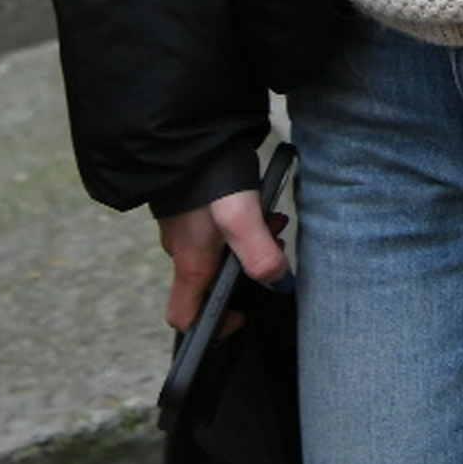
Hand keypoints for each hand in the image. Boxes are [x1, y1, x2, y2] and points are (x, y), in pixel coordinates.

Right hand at [157, 186, 288, 332]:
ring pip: (220, 254)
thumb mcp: (239, 218)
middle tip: (275, 248)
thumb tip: (279, 284)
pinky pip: (220, 231)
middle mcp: (184, 252)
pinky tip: (262, 204)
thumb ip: (260, 255)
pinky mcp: (194, 210)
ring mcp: (187, 230)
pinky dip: (244, 226)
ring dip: (252, 244)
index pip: (184, 317)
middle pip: (211, 284)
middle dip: (248, 273)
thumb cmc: (208, 178)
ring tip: (274, 220)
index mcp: (190, 263)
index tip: (241, 314)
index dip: (211, 328)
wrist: (185, 135)